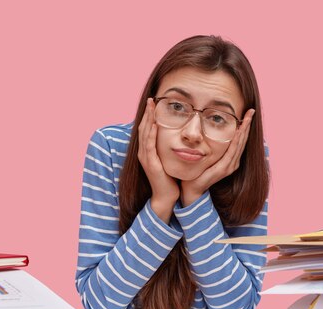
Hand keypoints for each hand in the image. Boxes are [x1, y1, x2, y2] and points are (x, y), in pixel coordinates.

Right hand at [138, 98, 179, 222]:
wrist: (166, 196)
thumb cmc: (169, 178)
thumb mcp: (168, 159)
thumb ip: (169, 148)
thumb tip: (179, 135)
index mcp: (148, 150)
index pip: (147, 128)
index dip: (150, 115)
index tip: (154, 102)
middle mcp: (144, 152)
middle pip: (143, 127)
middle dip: (147, 113)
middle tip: (152, 99)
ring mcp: (146, 158)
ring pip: (145, 134)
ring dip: (148, 119)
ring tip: (151, 106)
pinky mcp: (150, 163)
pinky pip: (149, 146)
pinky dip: (151, 134)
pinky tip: (154, 124)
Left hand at [180, 109, 254, 206]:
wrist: (192, 188)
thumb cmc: (198, 171)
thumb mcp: (208, 155)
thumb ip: (213, 146)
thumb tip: (211, 130)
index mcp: (231, 159)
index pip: (240, 140)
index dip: (245, 126)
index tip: (248, 113)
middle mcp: (233, 163)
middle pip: (243, 140)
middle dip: (247, 125)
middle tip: (251, 111)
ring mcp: (230, 166)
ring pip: (239, 144)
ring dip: (244, 130)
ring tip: (248, 117)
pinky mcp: (224, 169)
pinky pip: (231, 151)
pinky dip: (236, 140)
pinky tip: (239, 131)